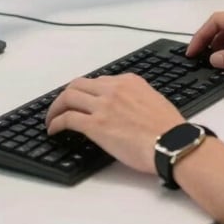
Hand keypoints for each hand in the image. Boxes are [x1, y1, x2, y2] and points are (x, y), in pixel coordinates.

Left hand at [45, 74, 184, 173]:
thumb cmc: (169, 129)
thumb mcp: (153, 101)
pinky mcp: (96, 124)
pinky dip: (56, 122)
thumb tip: (125, 109)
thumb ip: (135, 99)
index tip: (80, 101)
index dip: (85, 92)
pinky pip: (68, 118)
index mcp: (129, 81)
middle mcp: (114, 88)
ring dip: (56, 108)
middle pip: (78, 84)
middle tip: (60, 107)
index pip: (98, 81)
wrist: (172, 143)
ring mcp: (103, 105)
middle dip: (66, 95)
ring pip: (69, 97)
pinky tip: (54, 130)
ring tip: (52, 119)